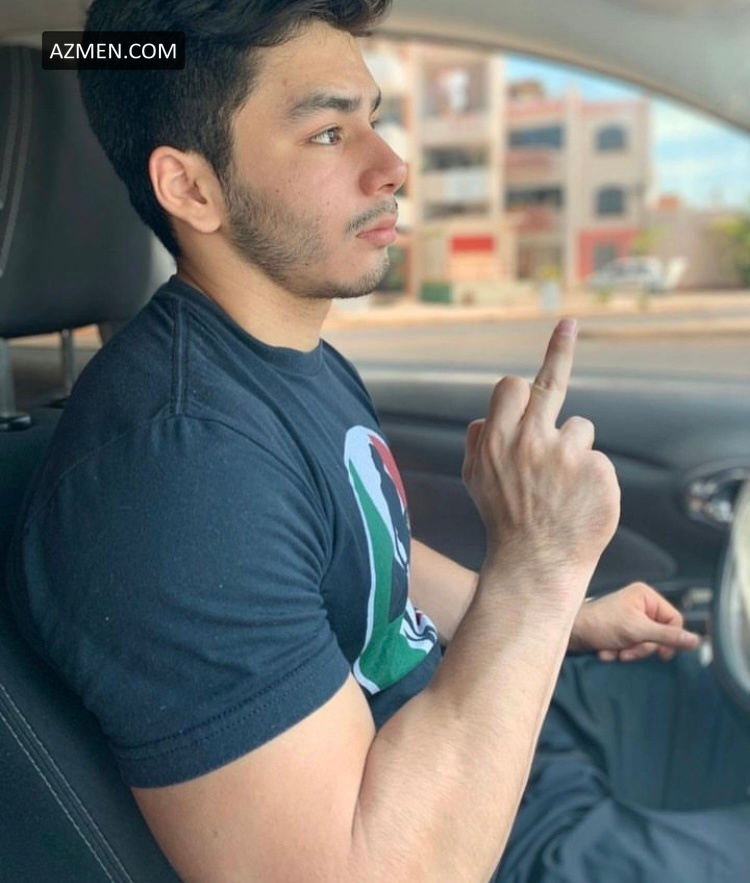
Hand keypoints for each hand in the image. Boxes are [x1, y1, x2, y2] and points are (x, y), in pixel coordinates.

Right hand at [462, 319, 619, 606]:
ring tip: (563, 486)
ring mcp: (566, 456)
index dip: (522, 386)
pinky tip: (578, 501)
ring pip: (579, 428)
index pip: (512, 386)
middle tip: (568, 325)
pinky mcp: (597, 472)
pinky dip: (591, 477)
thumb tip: (482, 418)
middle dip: (559, 351)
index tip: (545, 346)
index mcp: (496, 440)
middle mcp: (529, 441)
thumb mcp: (474, 481)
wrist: (536, 565)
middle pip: (548, 383)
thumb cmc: (504, 520)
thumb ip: (476, 444)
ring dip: (574, 450)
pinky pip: (597, 459)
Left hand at [569, 582, 700, 660]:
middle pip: (660, 633)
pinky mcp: (621, 629)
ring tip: (614, 651)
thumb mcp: (638, 631)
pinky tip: (607, 651)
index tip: (661, 654)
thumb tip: (696, 640)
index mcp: (646, 596)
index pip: (674, 620)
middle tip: (627, 651)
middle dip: (643, 647)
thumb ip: (667, 636)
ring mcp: (630, 616)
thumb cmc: (601, 625)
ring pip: (646, 643)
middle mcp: (640, 603)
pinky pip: (632, 645)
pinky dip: (621, 651)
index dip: (669, 639)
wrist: (571, 633)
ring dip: (630, 651)